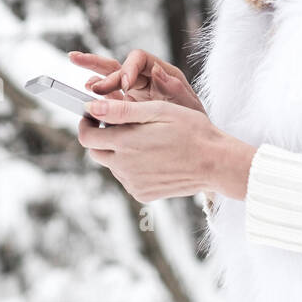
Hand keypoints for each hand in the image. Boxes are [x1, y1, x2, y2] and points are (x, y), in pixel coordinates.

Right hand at [68, 48, 205, 113]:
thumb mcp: (187, 106)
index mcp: (159, 72)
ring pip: (107, 79)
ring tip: (80, 74)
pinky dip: (96, 98)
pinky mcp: (124, 109)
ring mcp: (131, 93)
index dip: (128, 68)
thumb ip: (173, 88)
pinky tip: (87, 100)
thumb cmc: (195, 122)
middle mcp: (143, 79)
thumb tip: (156, 70)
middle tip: (88, 79)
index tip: (125, 85)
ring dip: (92, 76)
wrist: (194, 144)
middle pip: (117, 65)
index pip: (137, 59)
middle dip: (100, 69)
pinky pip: (107, 100)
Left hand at [76, 97, 251, 203]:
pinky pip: (127, 178)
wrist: (215, 162)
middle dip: (101, 137)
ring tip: (145, 140)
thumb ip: (120, 110)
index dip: (87, 123)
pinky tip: (154, 157)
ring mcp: (133, 183)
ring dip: (118, 152)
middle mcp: (124, 167)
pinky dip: (133, 167)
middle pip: (95, 152)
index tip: (95, 115)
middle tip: (122, 125)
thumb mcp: (157, 110)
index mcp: (124, 143)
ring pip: (112, 165)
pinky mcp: (143, 194)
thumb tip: (90, 107)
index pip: (86, 136)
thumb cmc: (190, 130)